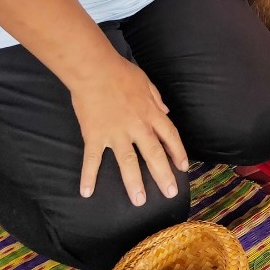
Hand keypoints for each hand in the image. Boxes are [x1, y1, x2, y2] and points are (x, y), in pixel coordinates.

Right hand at [71, 55, 187, 205]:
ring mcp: (115, 133)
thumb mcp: (146, 82)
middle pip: (154, 154)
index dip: (178, 152)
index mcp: (151, 113)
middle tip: (170, 193)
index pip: (170, 136)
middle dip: (163, 175)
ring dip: (134, 182)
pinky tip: (86, 192)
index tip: (183, 168)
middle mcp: (137, 126)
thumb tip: (166, 112)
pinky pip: (92, 160)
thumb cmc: (120, 72)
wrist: (94, 69)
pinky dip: (88, 176)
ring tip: (139, 201)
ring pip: (128, 162)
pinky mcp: (94, 135)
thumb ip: (157, 99)